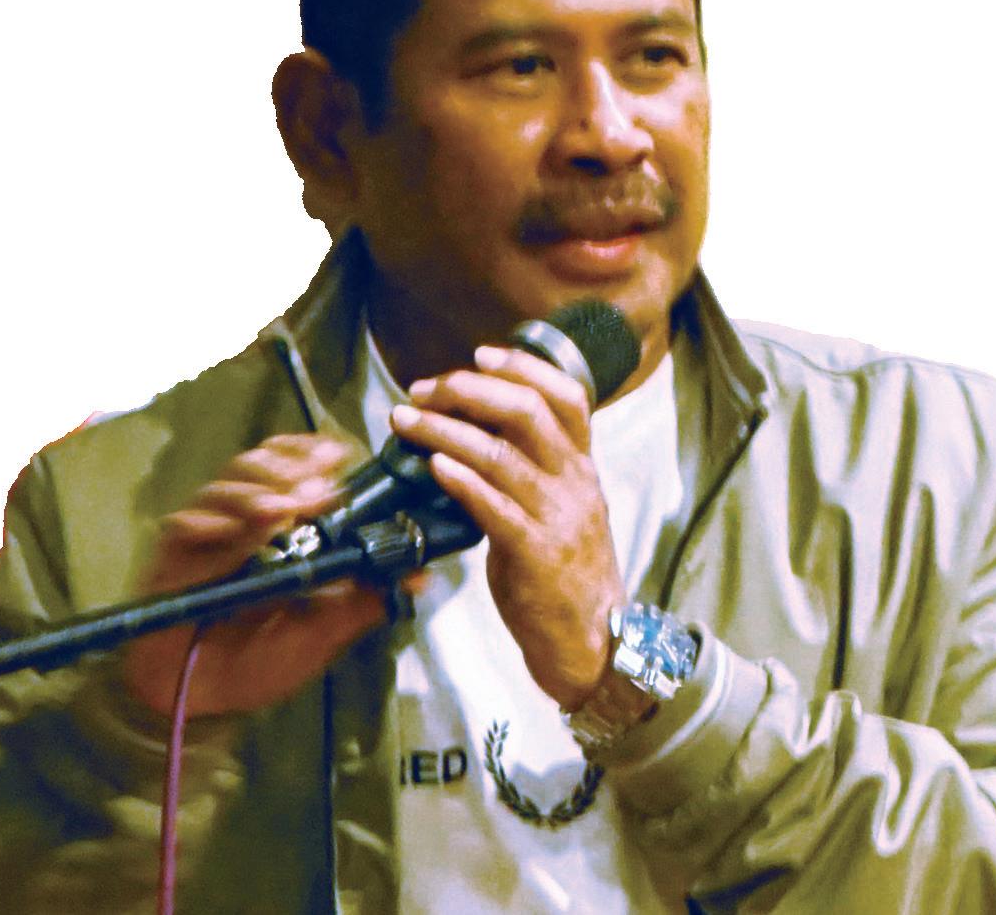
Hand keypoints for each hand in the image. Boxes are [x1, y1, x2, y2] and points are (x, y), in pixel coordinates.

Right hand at [123, 434, 417, 716]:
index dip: (311, 455)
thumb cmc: (262, 661)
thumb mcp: (324, 632)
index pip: (294, 470)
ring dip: (256, 491)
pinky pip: (187, 523)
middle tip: (315, 488)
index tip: (336, 454)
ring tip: (283, 509)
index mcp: (283, 529)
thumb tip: (420, 576)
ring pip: (225, 485)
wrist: (201, 700)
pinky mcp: (174, 554)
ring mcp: (207, 533)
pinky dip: (213, 521)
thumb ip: (366, 601)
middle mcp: (244, 520)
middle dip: (288, 468)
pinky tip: (236, 530)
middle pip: (259, 464)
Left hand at [390, 345, 624, 709]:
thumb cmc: (565, 572)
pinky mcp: (535, 552)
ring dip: (443, 429)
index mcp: (583, 467)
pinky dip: (459, 478)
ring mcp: (557, 516)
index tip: (479, 355)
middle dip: (468, 390)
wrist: (591, 640)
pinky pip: (493, 505)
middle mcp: (575, 482)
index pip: (568, 396)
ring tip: (405, 421)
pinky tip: (432, 464)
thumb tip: (473, 431)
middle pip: (527, 412)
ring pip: (499, 454)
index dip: (523, 366)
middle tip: (424, 389)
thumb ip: (532, 469)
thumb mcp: (562, 508)